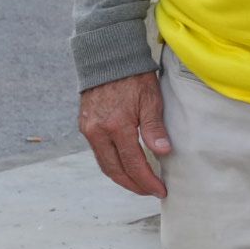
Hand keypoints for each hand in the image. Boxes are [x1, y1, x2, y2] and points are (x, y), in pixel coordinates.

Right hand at [78, 71, 170, 196]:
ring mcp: (89, 129)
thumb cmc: (134, 76)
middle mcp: (98, 132)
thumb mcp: (150, 98)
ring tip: (140, 183)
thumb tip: (163, 152)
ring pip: (105, 164)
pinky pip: (99, 153)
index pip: (133, 164)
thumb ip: (155, 127)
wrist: (108, 57)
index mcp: (116, 126)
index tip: (160, 190)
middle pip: (115, 171)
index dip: (147, 180)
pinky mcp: (85, 125)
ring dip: (122, 177)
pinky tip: (125, 165)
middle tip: (151, 191)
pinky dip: (112, 163)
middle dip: (134, 185)